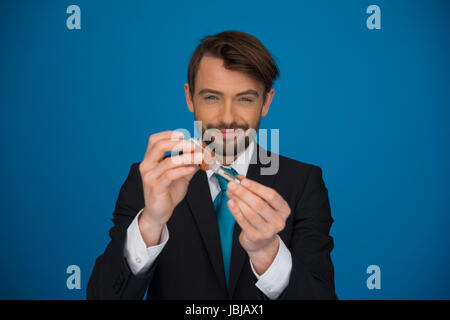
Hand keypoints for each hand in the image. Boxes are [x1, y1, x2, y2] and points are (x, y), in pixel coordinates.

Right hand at [138, 131, 200, 245]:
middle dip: (178, 143)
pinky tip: (192, 168)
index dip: (168, 135)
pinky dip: (183, 169)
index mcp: (150, 160)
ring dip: (187, 157)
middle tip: (193, 145)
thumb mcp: (179, 175)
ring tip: (200, 157)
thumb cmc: (166, 193)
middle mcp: (147, 166)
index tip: (183, 135)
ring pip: (168, 161)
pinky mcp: (156, 187)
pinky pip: (170, 175)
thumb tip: (201, 154)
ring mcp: (150, 177)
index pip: (154, 140)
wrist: (158, 213)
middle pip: (158, 146)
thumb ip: (187, 164)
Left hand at [226, 175, 290, 273]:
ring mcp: (268, 231)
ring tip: (230, 192)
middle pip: (259, 204)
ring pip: (250, 213)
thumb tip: (239, 179)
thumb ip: (253, 191)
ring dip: (238, 200)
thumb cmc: (263, 218)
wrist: (261, 241)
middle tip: (232, 185)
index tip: (244, 181)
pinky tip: (230, 202)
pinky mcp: (255, 237)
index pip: (271, 195)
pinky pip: (243, 222)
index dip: (256, 187)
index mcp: (283, 210)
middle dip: (243, 193)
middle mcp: (278, 221)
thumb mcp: (263, 203)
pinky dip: (235, 211)